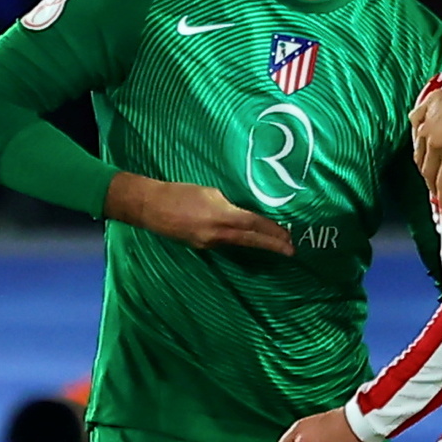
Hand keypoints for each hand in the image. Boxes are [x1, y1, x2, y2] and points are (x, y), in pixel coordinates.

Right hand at [104, 172, 293, 255]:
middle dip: (272, 244)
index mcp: (221, 216)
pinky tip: (247, 240)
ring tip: (275, 244)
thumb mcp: (210, 192)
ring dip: (257, 243)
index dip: (272, 231)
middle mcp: (216, 234)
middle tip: (291, 250)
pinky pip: (225, 243)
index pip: (253, 224)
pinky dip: (239, 241)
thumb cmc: (180, 192)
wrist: (149, 206)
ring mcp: (208, 243)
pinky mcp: (200, 246)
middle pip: (250, 240)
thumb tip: (243, 212)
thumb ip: (229, 204)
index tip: (288, 235)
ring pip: (238, 243)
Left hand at [409, 84, 441, 216]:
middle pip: (429, 173)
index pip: (420, 159)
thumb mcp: (430, 99)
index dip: (424, 172)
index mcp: (425, 133)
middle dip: (431, 187)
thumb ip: (419, 114)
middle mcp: (435, 145)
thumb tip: (414, 125)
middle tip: (437, 198)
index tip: (429, 178)